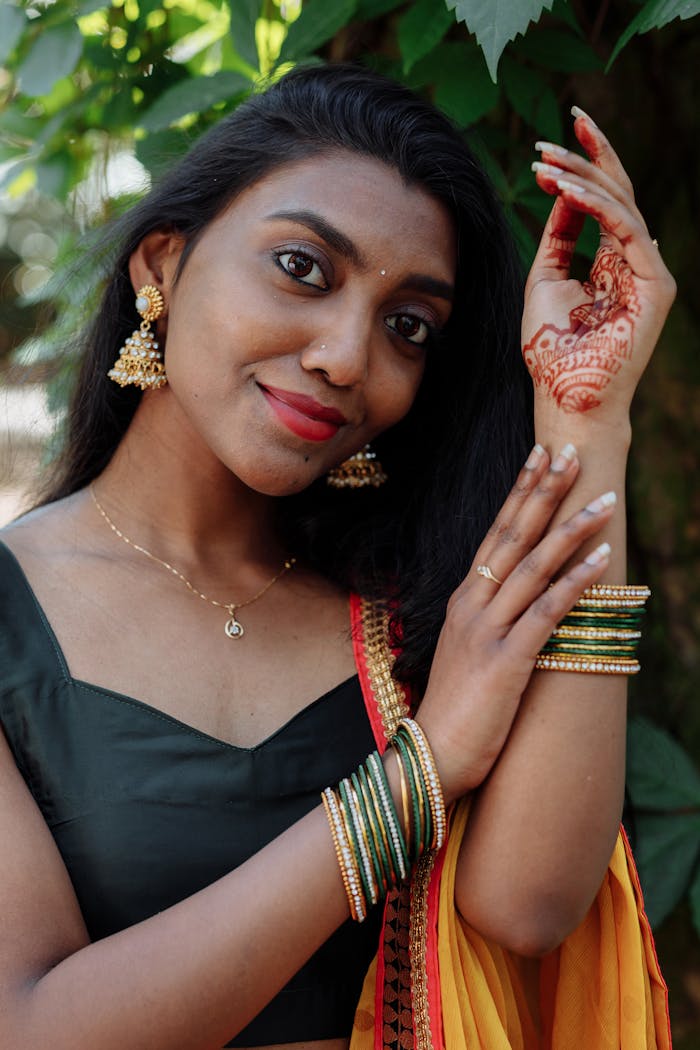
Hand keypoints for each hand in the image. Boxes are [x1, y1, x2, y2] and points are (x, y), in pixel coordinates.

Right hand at [415, 442, 616, 803]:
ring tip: (603, 501)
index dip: (519, 492)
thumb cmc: (455, 707)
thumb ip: (489, 619)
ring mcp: (487, 630)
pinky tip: (600, 560)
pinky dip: (573, 583)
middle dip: (543, 492)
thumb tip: (520, 598)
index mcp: (463, 599)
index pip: (495, 533)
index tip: (540, 455)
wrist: (431, 755)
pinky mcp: (506, 660)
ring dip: (570, 530)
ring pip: (533, 566)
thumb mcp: (467, 651)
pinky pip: (546, 612)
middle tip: (570, 453)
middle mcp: (471, 604)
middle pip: (512, 536)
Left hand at [523, 108, 675, 419]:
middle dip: (587, 157)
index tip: (549, 142)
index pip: (604, 201)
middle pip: (618, 193)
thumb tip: (562, 190)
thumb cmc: (551, 349)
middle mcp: (635, 260)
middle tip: (552, 133)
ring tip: (546, 162)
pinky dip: (596, 207)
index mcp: (612, 260)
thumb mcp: (545, 281)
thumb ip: (558, 238)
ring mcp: (649, 272)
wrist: (565, 396)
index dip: (583, 166)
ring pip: (622, 206)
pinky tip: (566, 190)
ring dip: (583, 178)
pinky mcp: (655, 286)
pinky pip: (626, 232)